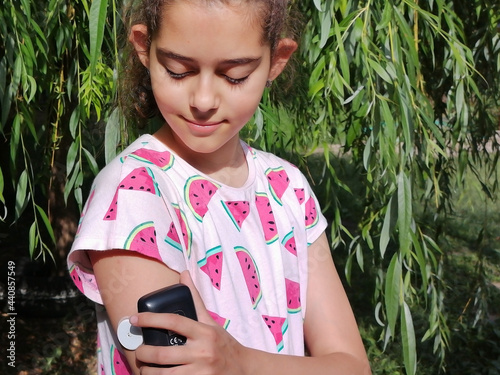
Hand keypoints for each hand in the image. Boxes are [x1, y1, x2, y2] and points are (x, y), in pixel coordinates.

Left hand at [130, 271, 248, 373]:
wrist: (243, 368)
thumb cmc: (223, 343)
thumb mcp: (210, 321)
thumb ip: (195, 300)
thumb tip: (184, 274)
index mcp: (203, 332)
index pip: (173, 321)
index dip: (151, 319)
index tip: (134, 318)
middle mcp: (202, 352)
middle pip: (163, 353)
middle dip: (144, 353)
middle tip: (139, 351)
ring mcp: (200, 371)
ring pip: (164, 374)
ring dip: (148, 372)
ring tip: (144, 368)